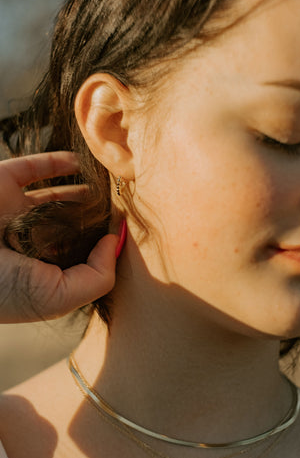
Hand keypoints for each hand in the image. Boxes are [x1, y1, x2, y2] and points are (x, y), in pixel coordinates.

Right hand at [0, 152, 117, 321]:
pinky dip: (60, 161)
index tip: (129, 230)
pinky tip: (82, 162)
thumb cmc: (3, 286)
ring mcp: (17, 210)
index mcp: (43, 268)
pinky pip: (35, 166)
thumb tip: (114, 242)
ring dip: (86, 188)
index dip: (105, 244)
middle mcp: (32, 239)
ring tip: (113, 184)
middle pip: (74, 222)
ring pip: (58, 194)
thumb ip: (96, 277)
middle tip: (130, 201)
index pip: (81, 254)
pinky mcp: (4, 182)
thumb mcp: (57, 297)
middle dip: (99, 214)